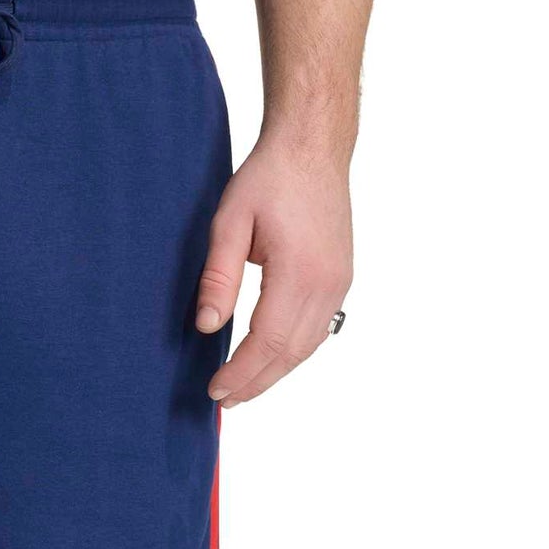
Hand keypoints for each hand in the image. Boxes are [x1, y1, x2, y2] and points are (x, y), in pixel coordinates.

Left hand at [196, 140, 353, 405]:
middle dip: (256, 381)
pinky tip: (271, 359)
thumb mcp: (230, 222)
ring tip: (243, 388)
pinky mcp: (341, 278)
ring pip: (308, 347)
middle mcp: (327, 283)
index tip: (216, 390)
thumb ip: (218, 277)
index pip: (268, 341)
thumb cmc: (270, 177)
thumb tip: (208, 326)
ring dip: (275, 372)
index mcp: (299, 272)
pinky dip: (293, 352)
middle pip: (290, 353)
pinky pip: (319, 330)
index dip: (241, 372)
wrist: (313, 147)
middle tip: (224, 400)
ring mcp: (339, 282)